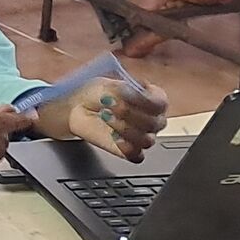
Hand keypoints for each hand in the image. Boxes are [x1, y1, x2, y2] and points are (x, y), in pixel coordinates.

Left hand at [29, 75, 168, 163]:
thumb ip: (124, 88)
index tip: (125, 93)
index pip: (160, 103)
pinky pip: (137, 155)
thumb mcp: (110, 84)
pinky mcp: (131, 151)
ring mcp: (143, 137)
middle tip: (110, 104)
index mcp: (153, 98)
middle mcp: (152, 119)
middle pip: (154, 123)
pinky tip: (114, 136)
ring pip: (147, 140)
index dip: (144, 100)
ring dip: (125, 128)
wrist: (79, 107)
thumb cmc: (98, 93)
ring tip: (106, 117)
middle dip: (130, 113)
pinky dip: (126, 147)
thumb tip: (133, 89)